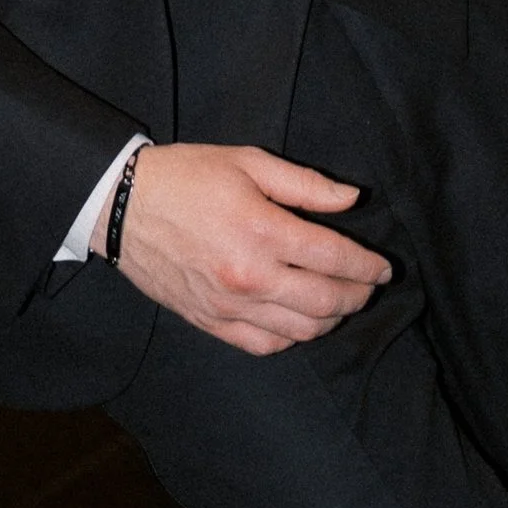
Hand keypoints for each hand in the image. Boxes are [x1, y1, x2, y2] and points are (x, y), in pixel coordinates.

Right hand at [113, 141, 391, 354]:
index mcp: (262, 231)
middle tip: (368, 285)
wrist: (123, 206)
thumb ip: (304, 184)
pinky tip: (300, 322)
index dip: (367, 265)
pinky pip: (264, 345)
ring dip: (330, 320)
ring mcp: (230, 306)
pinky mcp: (211, 323)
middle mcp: (250, 276)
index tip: (384, 267)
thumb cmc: (187, 176)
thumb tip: (351, 200)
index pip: (333, 257)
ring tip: (340, 303)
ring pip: (301, 331)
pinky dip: (292, 339)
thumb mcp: (248, 162)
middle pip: (325, 301)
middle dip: (358, 295)